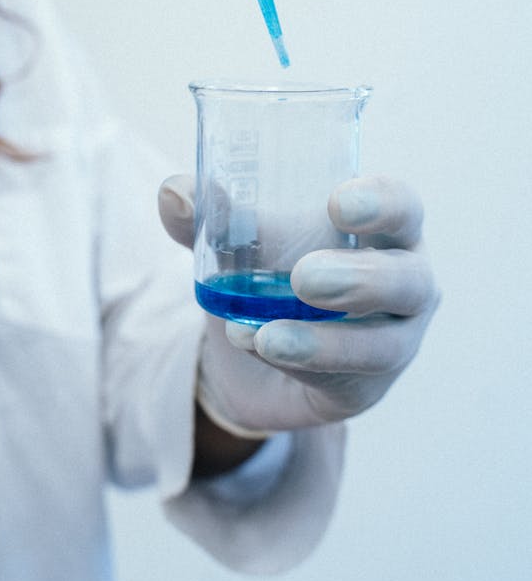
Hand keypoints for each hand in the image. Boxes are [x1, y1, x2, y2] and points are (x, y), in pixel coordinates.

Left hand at [159, 174, 438, 437]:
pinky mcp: (367, 387)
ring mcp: (395, 340)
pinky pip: (344, 380)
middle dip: (359, 279)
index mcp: (384, 229)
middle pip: (407, 279)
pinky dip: (300, 365)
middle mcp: (404, 282)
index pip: (403, 207)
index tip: (337, 202)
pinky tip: (257, 348)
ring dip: (323, 340)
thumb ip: (211, 216)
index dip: (382, 203)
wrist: (255, 348)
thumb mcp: (239, 241)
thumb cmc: (271, 270)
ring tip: (266, 334)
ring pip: (382, 345)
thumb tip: (173, 192)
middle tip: (303, 276)